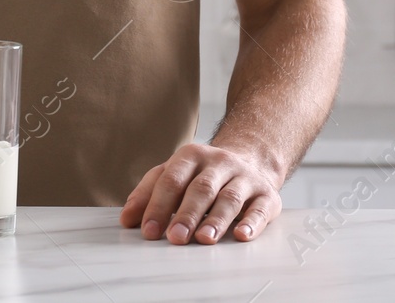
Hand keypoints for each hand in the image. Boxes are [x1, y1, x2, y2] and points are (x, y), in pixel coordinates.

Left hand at [118, 142, 282, 244]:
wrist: (250, 160)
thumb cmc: (203, 175)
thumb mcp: (174, 175)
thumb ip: (148, 194)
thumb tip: (127, 219)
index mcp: (191, 156)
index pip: (171, 179)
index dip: (158, 205)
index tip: (148, 230)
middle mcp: (219, 162)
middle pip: (201, 188)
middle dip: (186, 214)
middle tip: (174, 238)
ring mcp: (245, 177)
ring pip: (230, 198)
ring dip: (216, 220)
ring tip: (204, 239)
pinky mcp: (267, 195)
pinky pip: (260, 208)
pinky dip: (251, 222)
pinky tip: (242, 235)